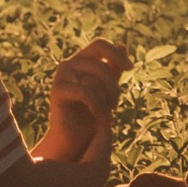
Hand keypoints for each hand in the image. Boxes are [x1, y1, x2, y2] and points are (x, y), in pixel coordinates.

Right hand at [46, 36, 127, 153]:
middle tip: (114, 106)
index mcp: (80, 60)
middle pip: (101, 64)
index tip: (130, 69)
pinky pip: (86, 92)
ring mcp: (61, 76)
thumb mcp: (107, 89)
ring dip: (107, 100)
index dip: (117, 54)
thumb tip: (122, 45)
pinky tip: (100, 118)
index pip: (100, 44)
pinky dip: (98, 107)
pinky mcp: (57, 91)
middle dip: (113, 86)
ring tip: (107, 115)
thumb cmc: (91, 116)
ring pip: (95, 79)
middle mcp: (68, 64)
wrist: (74, 142)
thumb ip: (113, 68)